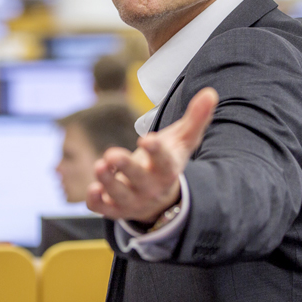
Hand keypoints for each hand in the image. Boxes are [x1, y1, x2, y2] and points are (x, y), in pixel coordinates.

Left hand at [86, 87, 218, 223]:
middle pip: (140, 181)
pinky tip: (91, 189)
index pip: (164, 162)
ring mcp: (133, 200)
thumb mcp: (183, 140)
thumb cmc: (168, 160)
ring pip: (120, 196)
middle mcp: (151, 187)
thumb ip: (196, 118)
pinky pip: (104, 209)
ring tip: (99, 165)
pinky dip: (96, 202)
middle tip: (111, 154)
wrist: (160, 197)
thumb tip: (210, 93)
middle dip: (126, 168)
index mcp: (167, 170)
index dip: (156, 152)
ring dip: (108, 183)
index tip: (147, 139)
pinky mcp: (115, 208)